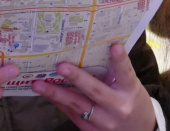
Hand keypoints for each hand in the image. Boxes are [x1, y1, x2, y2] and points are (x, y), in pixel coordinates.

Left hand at [32, 43, 155, 130]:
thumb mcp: (130, 86)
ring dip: (55, 93)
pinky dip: (58, 102)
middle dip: (76, 78)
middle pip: (95, 91)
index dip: (120, 60)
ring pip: (77, 106)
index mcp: (130, 91)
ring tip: (38, 83)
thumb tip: (92, 47)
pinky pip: (72, 114)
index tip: (114, 46)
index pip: (126, 73)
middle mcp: (118, 107)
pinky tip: (45, 92)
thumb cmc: (131, 100)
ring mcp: (104, 122)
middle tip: (60, 66)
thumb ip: (115, 72)